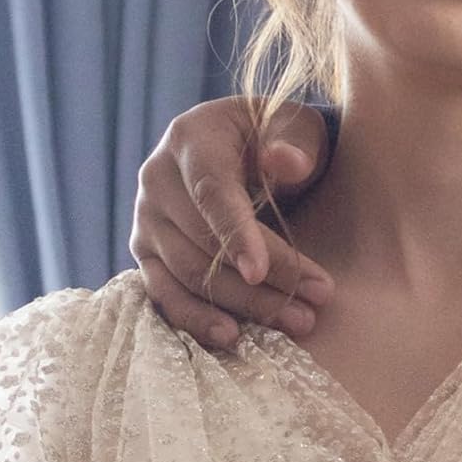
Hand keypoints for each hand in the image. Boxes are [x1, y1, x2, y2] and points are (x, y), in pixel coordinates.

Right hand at [130, 97, 333, 347]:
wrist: (243, 142)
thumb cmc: (275, 134)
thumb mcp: (294, 126)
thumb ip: (295, 142)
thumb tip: (287, 162)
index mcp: (191, 138)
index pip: (210, 191)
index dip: (234, 233)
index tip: (259, 272)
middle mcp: (157, 178)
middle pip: (202, 242)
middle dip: (261, 279)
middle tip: (315, 300)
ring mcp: (146, 218)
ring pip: (187, 274)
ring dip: (242, 304)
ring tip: (297, 319)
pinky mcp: (146, 252)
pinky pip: (165, 293)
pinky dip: (196, 318)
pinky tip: (231, 335)